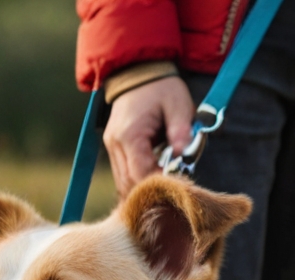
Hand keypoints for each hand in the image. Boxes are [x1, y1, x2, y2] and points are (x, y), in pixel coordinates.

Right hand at [103, 77, 194, 197]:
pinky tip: (152, 180)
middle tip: (171, 192)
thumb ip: (181, 130)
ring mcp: (111, 147)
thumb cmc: (161, 88)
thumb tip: (183, 155)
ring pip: (123, 183)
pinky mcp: (113, 149)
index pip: (140, 173)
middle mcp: (115, 144)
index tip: (176, 186)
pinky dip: (136, 181)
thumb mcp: (178, 104)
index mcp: (129, 135)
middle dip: (149, 192)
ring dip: (142, 189)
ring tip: (162, 187)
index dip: (158, 184)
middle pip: (128, 184)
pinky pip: (122, 175)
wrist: (138, 71)